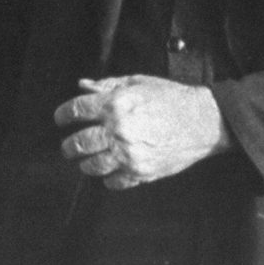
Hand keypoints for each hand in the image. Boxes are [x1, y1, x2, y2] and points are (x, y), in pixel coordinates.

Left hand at [54, 75, 232, 189]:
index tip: (60, 119)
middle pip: (78, 142)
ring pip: (91, 165)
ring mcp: (129, 154)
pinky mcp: (141, 172)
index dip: (62, 115)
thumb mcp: (138, 82)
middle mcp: (118, 130)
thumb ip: (107, 85)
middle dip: (69, 145)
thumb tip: (82, 85)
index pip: (76, 110)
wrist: (203, 121)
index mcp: (115, 104)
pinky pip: (113, 181)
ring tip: (85, 160)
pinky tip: (109, 171)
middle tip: (68, 146)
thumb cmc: (171, 98)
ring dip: (84, 163)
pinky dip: (107, 178)